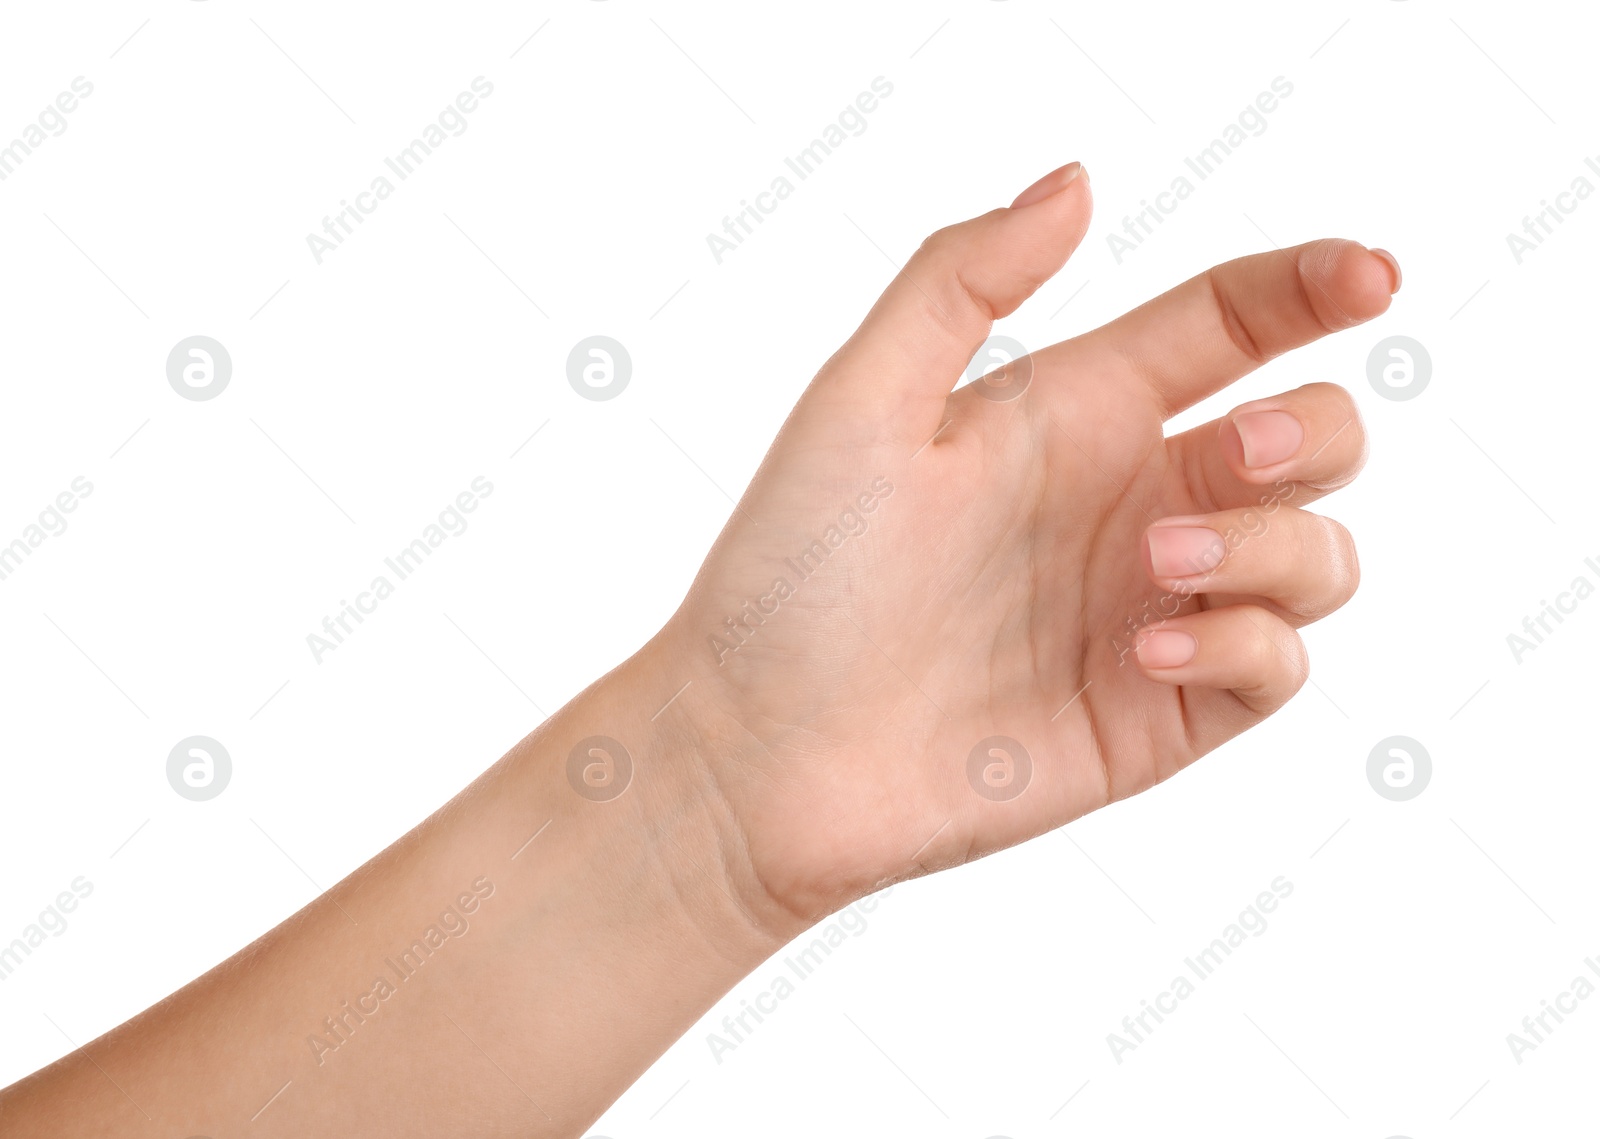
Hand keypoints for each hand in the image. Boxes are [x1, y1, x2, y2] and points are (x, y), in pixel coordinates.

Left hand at [646, 162, 1397, 929]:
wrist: (762, 752)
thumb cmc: (796, 574)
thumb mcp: (860, 403)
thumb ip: (961, 280)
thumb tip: (1077, 180)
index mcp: (1073, 415)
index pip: (1229, 328)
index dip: (1314, 288)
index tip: (1369, 277)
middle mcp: (1130, 505)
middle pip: (1311, 438)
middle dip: (1311, 431)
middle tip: (1234, 453)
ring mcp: (1153, 612)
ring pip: (1318, 555)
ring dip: (1272, 546)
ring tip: (1154, 570)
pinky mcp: (1160, 714)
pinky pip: (1277, 667)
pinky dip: (1245, 646)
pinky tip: (1146, 651)